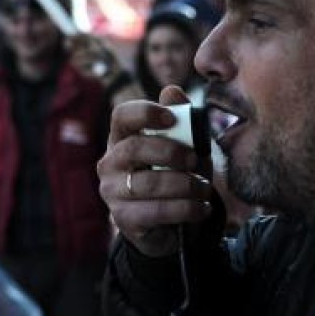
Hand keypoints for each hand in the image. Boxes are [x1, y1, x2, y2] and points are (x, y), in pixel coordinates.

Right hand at [97, 86, 216, 256]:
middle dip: (171, 152)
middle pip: (134, 148)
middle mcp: (110, 163)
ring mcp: (113, 192)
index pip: (121, 116)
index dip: (145, 113)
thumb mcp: (185, 148)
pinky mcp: (123, 219)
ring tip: (205, 189)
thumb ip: (182, 121)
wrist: (171, 224)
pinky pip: (156, 211)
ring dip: (185, 185)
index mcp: (122, 138)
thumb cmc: (175, 176)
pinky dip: (185, 209)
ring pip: (148, 183)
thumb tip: (172, 91)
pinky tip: (201, 209)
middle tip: (195, 160)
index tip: (172, 118)